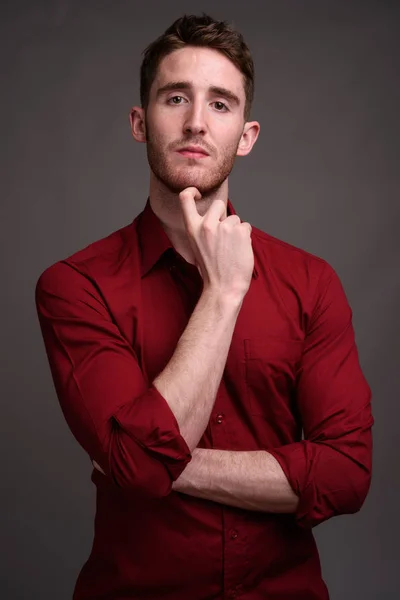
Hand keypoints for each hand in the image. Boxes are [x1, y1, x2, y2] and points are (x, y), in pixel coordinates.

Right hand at [179, 187, 253, 301]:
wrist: (223, 288)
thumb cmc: (211, 270)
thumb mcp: (197, 246)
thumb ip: (202, 228)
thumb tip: (216, 215)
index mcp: (192, 228)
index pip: (185, 198)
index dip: (192, 190)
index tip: (198, 193)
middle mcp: (207, 225)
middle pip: (218, 204)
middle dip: (224, 215)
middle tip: (223, 235)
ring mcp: (224, 227)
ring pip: (235, 218)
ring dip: (236, 230)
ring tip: (231, 249)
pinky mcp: (240, 232)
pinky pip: (246, 226)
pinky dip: (245, 237)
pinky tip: (239, 250)